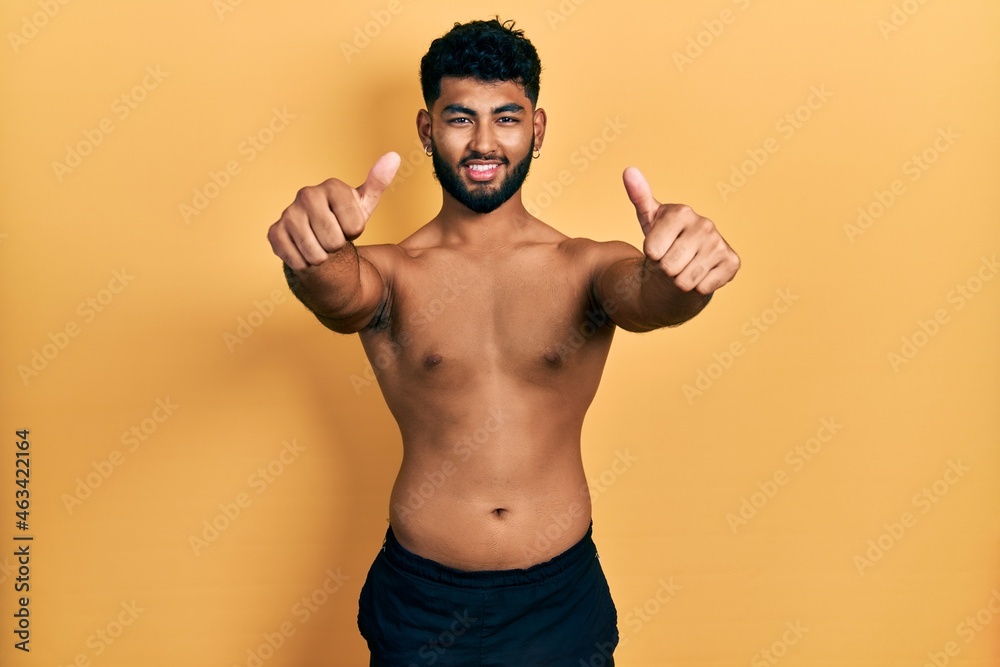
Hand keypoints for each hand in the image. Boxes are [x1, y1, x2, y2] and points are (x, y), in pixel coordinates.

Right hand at [267, 152, 400, 270]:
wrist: (318, 236)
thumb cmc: (345, 218)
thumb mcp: (364, 203)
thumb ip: (378, 182)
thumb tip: (394, 157)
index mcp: (331, 186)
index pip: (355, 227)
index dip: (354, 233)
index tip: (349, 225)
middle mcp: (307, 195)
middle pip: (334, 241)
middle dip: (338, 246)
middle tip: (334, 236)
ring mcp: (288, 213)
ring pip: (315, 253)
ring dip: (322, 257)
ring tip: (321, 244)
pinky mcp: (275, 232)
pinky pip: (297, 260)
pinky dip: (305, 263)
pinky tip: (305, 250)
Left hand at [623, 167, 739, 294]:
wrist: (688, 259)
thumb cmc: (665, 238)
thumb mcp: (649, 219)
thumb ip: (638, 196)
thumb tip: (628, 171)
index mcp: (682, 212)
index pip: (652, 250)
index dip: (652, 254)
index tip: (659, 246)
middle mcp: (705, 224)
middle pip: (668, 267)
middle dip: (665, 270)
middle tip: (672, 259)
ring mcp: (720, 243)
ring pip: (685, 281)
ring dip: (680, 281)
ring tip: (684, 267)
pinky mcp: (732, 262)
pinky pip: (703, 288)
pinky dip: (698, 286)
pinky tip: (701, 273)